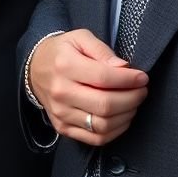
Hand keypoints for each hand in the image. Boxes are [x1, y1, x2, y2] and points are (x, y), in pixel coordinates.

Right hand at [29, 29, 148, 144]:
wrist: (34, 69)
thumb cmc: (62, 52)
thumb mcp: (80, 38)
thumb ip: (102, 50)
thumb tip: (123, 68)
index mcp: (65, 65)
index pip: (104, 78)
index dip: (129, 80)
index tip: (142, 77)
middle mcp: (61, 92)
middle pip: (106, 105)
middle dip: (132, 99)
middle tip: (142, 90)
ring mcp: (61, 113)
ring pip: (103, 125)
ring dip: (126, 115)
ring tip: (133, 103)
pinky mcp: (63, 128)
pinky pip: (96, 138)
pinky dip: (116, 131)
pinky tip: (122, 117)